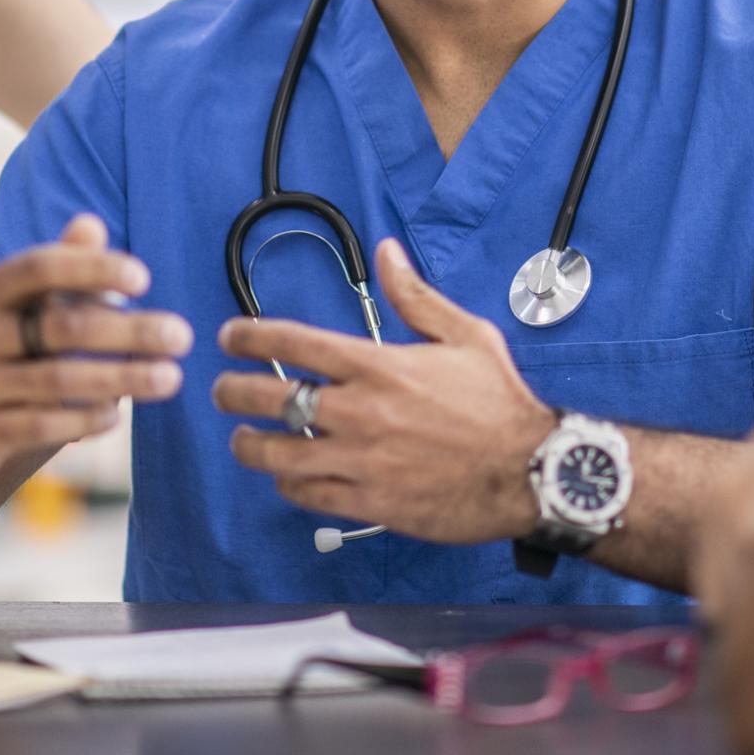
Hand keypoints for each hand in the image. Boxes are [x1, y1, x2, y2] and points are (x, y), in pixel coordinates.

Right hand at [0, 215, 190, 485]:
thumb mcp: (6, 305)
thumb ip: (53, 267)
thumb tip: (91, 223)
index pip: (39, 267)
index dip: (92, 268)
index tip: (143, 278)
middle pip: (62, 328)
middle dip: (130, 332)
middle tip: (181, 336)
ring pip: (60, 381)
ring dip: (124, 379)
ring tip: (170, 378)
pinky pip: (44, 425)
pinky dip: (87, 419)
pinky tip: (116, 415)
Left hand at [213, 238, 555, 542]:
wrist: (530, 470)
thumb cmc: (500, 402)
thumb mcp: (465, 335)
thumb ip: (415, 296)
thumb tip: (387, 252)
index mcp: (378, 365)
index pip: (293, 343)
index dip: (249, 337)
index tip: (230, 337)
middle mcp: (360, 411)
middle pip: (270, 398)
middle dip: (232, 391)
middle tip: (223, 390)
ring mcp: (361, 460)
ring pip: (276, 454)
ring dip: (249, 444)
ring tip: (243, 439)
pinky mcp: (369, 502)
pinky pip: (306, 494)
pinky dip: (288, 482)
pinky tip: (287, 475)